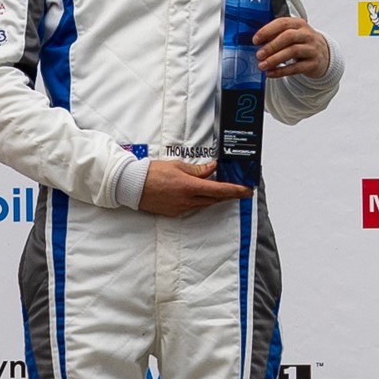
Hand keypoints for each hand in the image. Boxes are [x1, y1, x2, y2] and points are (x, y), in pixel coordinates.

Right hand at [135, 159, 252, 215]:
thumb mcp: (177, 166)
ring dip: (214, 198)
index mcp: (189, 186)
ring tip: (221, 191)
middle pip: (214, 199)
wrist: (132, 186)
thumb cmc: (151, 173)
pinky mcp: (174, 212)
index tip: (246, 190)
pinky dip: (199, 200)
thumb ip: (197, 170)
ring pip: (204, 203)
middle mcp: (187, 200)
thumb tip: (211, 168)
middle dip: (228, 195)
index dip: (235, 191)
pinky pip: (192, 207)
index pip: (218, 189)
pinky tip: (199, 195)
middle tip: (241, 191)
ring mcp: (181, 208)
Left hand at [251, 14, 329, 80]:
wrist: (322, 54)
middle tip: (259, 54)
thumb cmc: (301, 42)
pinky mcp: (313, 63)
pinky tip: (271, 73)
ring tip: (263, 65)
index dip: (267, 31)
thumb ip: (275, 35)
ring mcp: (312, 48)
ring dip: (275, 59)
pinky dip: (281, 71)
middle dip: (271, 46)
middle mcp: (306, 34)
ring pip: (293, 51)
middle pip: (288, 37)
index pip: (282, 23)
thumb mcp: (291, 34)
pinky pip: (296, 67)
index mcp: (298, 24)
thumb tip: (256, 43)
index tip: (255, 40)